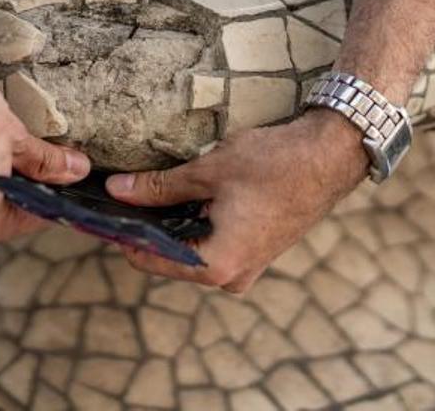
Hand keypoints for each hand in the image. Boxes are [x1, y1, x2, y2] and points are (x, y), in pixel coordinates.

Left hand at [106, 109, 368, 292]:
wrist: (331, 156)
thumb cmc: (275, 164)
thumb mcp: (208, 171)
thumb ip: (158, 187)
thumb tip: (116, 190)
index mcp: (215, 266)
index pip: (147, 259)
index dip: (123, 231)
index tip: (103, 207)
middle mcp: (230, 277)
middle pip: (168, 254)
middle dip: (147, 222)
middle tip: (124, 188)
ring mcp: (246, 266)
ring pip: (189, 244)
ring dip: (172, 217)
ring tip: (155, 184)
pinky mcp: (255, 250)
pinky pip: (212, 239)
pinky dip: (197, 217)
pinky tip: (190, 188)